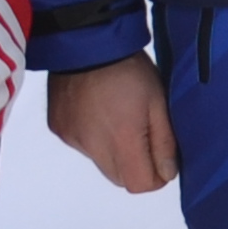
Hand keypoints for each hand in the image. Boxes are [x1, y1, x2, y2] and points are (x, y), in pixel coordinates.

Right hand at [48, 55, 178, 194]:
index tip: (162, 158)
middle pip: (120, 179)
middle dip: (136, 166)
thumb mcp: (158, 103)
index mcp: (121, 140)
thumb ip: (164, 142)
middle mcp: (92, 146)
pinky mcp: (60, 129)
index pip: (139, 185)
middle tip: (144, 134)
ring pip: (100, 163)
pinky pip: (83, 146)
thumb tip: (167, 174)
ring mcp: (73, 138)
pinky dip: (95, 138)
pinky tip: (101, 112)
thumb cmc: (128, 70)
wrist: (86, 44)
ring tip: (121, 118)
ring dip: (115, 152)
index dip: (155, 177)